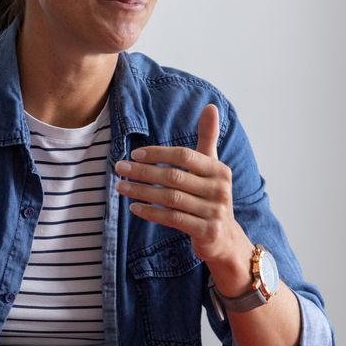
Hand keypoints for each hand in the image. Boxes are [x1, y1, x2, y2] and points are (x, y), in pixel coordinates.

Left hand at [115, 104, 245, 264]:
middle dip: (143, 171)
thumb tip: (211, 106)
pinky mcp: (206, 232)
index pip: (184, 156)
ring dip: (142, 191)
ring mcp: (214, 212)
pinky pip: (173, 219)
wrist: (225, 238)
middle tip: (120, 167)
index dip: (158, 153)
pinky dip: (152, 212)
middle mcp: (219, 190)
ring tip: (121, 186)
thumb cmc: (210, 195)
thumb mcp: (212, 166)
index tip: (134, 154)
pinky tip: (134, 207)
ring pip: (170, 198)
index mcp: (219, 170)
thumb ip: (208, 138)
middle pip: (174, 177)